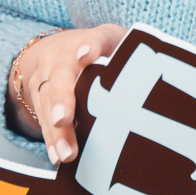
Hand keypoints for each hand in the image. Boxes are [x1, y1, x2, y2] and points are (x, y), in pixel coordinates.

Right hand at [7, 24, 125, 165]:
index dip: (90, 45)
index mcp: (92, 40)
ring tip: (66, 154)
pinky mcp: (37, 94)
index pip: (94, 39)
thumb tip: (158, 87)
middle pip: (61, 74)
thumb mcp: (122, 45)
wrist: (62, 48)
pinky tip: (56, 156)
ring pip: (46, 100)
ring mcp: (46, 74)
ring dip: (56, 129)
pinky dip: (50, 138)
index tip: (86, 54)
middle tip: (63, 120)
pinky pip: (41, 117)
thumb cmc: (105, 52)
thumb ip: (136, 59)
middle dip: (61, 98)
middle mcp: (62, 54)